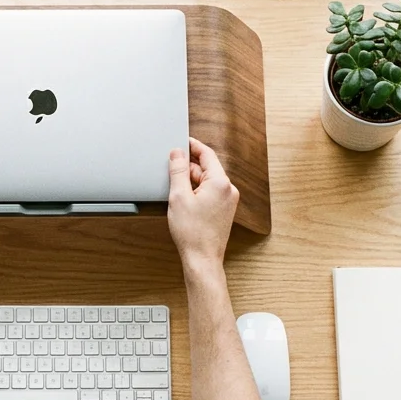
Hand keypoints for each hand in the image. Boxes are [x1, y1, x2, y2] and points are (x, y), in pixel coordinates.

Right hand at [167, 137, 238, 270]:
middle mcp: (229, 189)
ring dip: (192, 180)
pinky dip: (197, 190)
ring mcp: (229, 201)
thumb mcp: (179, 196)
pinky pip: (211, 192)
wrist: (202, 259)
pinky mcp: (225, 210)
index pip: (206, 154)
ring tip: (175, 190)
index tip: (182, 141)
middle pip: (206, 167)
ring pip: (207, 180)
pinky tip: (184, 199)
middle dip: (189, 166)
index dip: (192, 145)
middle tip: (171, 167)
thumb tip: (177, 153)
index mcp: (220, 182)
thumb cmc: (192, 233)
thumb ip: (178, 171)